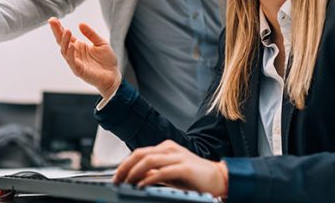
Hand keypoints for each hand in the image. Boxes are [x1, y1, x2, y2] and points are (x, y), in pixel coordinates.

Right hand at [48, 17, 120, 98]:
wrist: (113, 75)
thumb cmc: (107, 60)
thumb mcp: (101, 42)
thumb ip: (91, 34)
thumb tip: (80, 23)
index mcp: (78, 46)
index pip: (66, 36)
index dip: (59, 28)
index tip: (53, 19)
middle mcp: (74, 53)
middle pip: (62, 41)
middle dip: (56, 31)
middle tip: (52, 21)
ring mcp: (75, 62)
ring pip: (64, 51)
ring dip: (64, 41)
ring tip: (67, 31)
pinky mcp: (78, 70)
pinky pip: (71, 61)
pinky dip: (70, 53)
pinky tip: (71, 45)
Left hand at [113, 140, 227, 197]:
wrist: (218, 178)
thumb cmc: (194, 177)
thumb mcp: (169, 174)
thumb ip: (154, 173)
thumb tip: (136, 177)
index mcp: (165, 148)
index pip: (139, 153)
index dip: (125, 164)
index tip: (116, 177)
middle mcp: (170, 149)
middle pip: (141, 154)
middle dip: (125, 167)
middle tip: (117, 180)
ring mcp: (177, 156)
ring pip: (149, 160)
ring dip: (134, 172)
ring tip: (127, 183)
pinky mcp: (184, 167)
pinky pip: (163, 171)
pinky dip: (150, 178)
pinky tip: (142, 185)